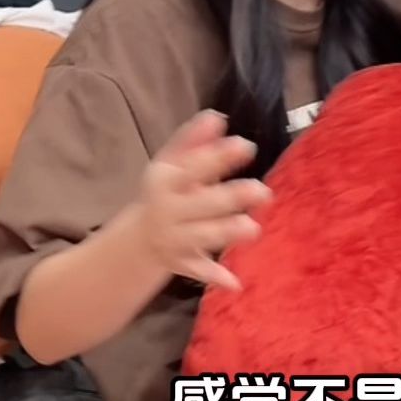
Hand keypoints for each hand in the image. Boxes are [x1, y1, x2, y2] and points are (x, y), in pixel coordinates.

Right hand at [130, 110, 272, 289]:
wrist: (137, 239)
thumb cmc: (166, 191)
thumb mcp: (171, 164)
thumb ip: (193, 141)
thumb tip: (217, 117)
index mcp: (166, 181)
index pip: (193, 167)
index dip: (218, 157)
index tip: (246, 146)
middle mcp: (168, 211)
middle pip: (202, 204)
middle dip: (230, 198)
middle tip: (263, 191)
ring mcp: (174, 238)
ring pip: (202, 236)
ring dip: (226, 233)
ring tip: (253, 229)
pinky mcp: (181, 263)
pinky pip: (197, 271)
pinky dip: (213, 277)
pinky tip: (235, 283)